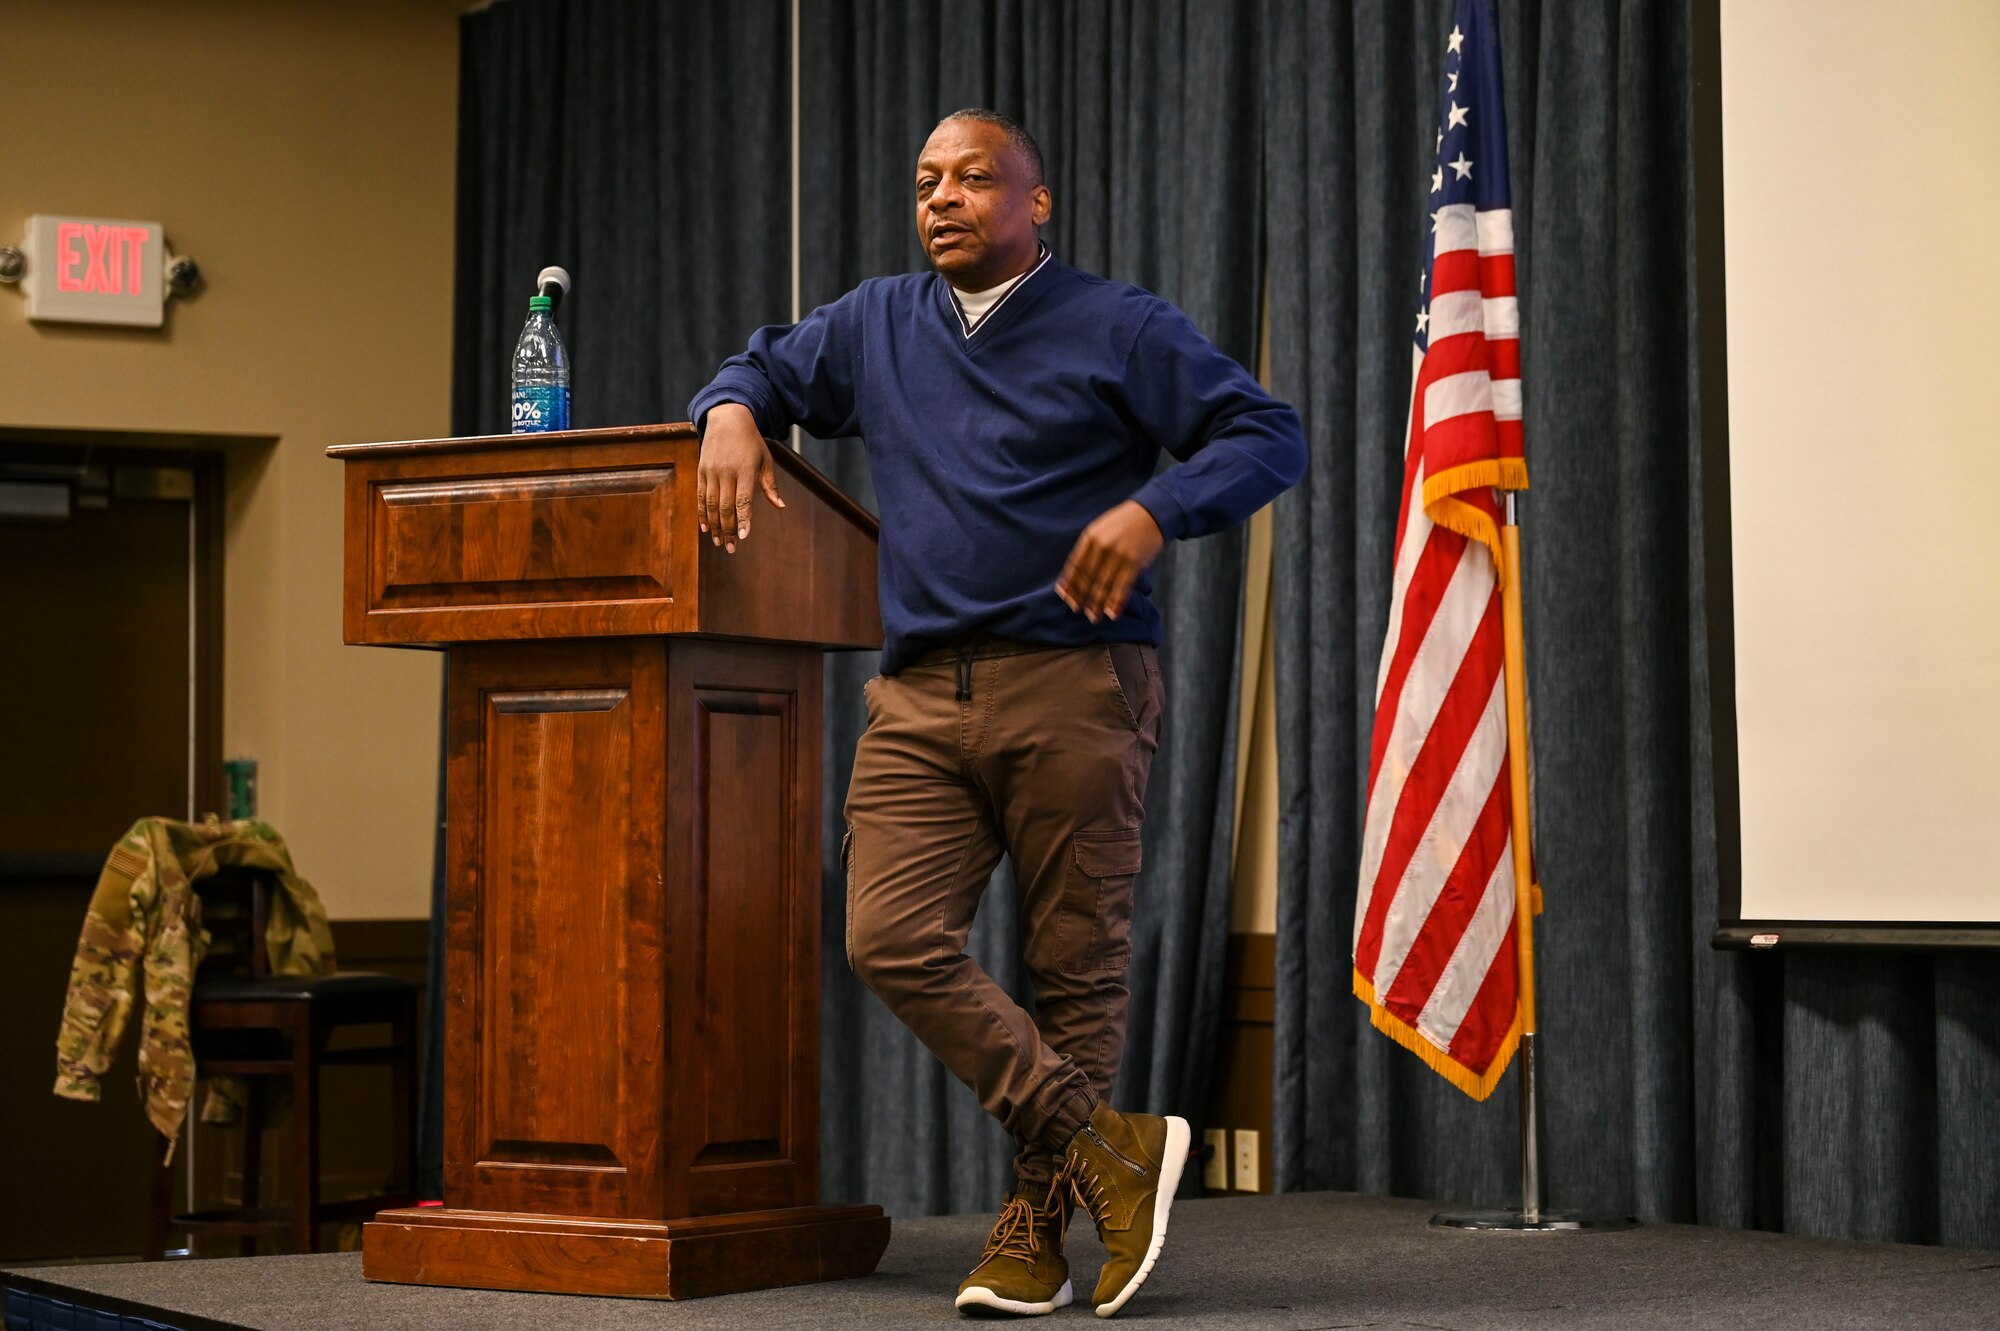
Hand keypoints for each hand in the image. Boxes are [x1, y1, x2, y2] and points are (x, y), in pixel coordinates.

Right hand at [696, 403, 784, 552]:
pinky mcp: (701, 470)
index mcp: (745, 469)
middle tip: (731, 548)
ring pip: (711, 504)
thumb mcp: (765, 460)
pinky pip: (701, 496)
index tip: (744, 537)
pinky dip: (702, 513)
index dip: (743, 519)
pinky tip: (706, 528)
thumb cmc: (751, 442)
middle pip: (726, 506)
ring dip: (715, 526)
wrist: (727, 418)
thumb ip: (770, 485)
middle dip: (729, 529)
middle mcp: (727, 471)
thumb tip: (780, 506)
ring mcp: (712, 471)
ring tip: (719, 542)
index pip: (743, 499)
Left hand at [1056, 501, 1164, 622]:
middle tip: (1076, 610)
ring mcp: (1118, 555)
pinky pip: (1122, 588)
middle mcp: (1101, 547)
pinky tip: (1112, 613)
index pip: (1074, 565)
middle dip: (1080, 597)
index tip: (1064, 596)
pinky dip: (1116, 603)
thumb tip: (1076, 571)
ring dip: (1097, 604)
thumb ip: (1089, 547)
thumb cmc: (1124, 523)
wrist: (1151, 512)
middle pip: (1086, 578)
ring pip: (1103, 586)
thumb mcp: (1101, 528)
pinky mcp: (1133, 563)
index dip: (1069, 583)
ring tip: (1093, 617)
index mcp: (1090, 537)